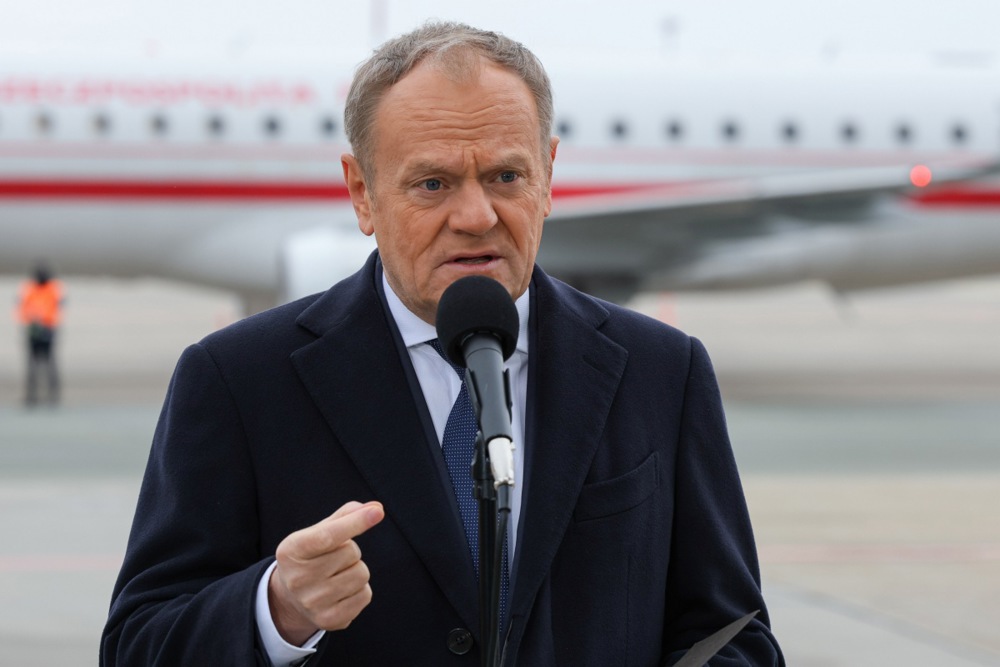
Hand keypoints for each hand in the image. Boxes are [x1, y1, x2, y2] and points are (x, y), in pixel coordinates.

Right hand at [268, 501, 384, 644]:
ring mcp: (313, 603)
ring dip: (356, 569)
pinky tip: (341, 591)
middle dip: (349, 550)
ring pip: (361, 574)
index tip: (377, 512)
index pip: (328, 535)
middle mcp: (298, 579)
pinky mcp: (329, 620)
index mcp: (291, 551)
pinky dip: (360, 589)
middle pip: (351, 553)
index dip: (355, 522)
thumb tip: (375, 508)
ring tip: (336, 574)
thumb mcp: (317, 533)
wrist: (290, 598)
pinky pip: (365, 595)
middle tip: (332, 559)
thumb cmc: (310, 556)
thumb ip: (345, 517)